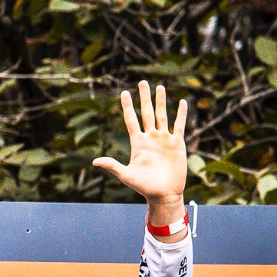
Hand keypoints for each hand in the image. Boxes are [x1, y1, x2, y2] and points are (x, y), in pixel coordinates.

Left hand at [92, 81, 187, 219]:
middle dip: (144, 98)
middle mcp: (150, 138)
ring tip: (160, 87)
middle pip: (146, 113)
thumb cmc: (143, 187)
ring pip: (162, 115)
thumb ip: (112, 166)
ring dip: (161, 102)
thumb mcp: (126, 175)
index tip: (123, 93)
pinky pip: (179, 125)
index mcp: (137, 143)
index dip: (127, 107)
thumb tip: (95, 161)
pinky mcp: (177, 143)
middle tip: (142, 82)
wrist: (163, 194)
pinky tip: (182, 102)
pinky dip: (181, 114)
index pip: (131, 120)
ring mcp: (163, 139)